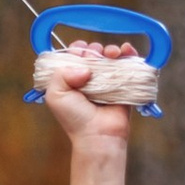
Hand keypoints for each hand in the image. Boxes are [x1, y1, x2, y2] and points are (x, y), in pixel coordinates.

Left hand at [35, 49, 131, 184]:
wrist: (98, 135)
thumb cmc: (74, 118)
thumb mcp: (55, 95)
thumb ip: (60, 74)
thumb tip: (85, 67)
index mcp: (70, 79)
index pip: (74, 55)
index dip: (77, 50)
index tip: (79, 54)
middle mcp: (89, 78)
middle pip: (93, 53)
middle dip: (94, 49)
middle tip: (94, 55)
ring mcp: (107, 81)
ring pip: (110, 56)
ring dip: (111, 50)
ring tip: (111, 54)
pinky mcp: (124, 84)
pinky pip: (128, 64)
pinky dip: (129, 53)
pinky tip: (126, 50)